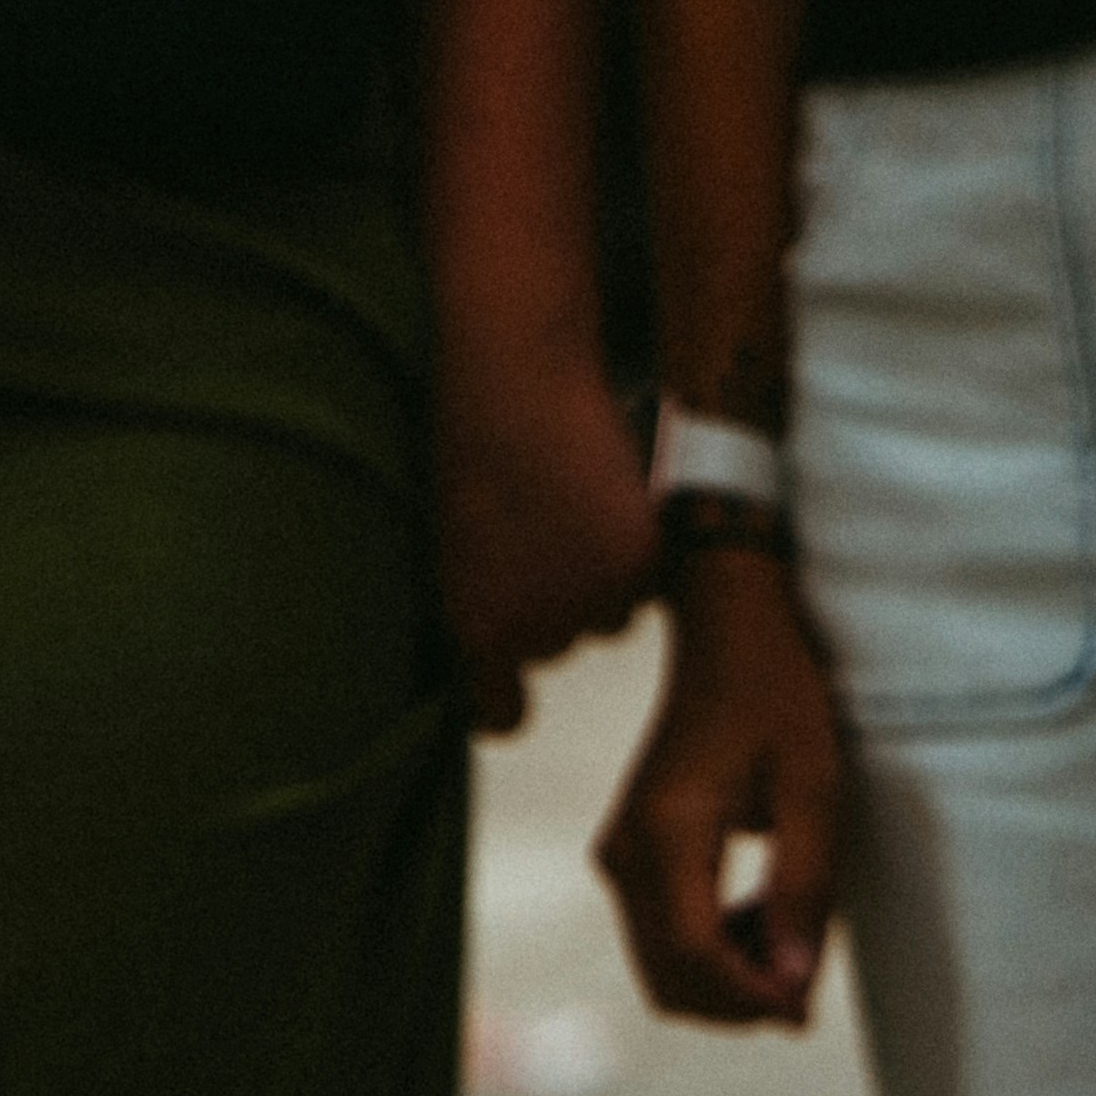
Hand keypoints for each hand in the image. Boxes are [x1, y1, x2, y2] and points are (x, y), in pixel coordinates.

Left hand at [432, 346, 655, 732]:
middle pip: (557, 647)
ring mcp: (592, 601)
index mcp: (474, 631)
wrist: (510, 379)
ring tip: (569, 506)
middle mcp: (535, 631)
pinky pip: (647, 585)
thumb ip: (475, 608)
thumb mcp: (447, 547)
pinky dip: (634, 549)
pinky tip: (606, 498)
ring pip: (607, 616)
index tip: (504, 685)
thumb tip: (503, 650)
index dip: (502, 697)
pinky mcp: (641, 565)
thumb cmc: (468, 449)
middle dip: (552, 604)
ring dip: (597, 577)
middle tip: (536, 532)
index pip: (501, 716)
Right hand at [592, 551, 852, 1027]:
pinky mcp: (626, 857)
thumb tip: (789, 985)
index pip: (695, 957)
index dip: (753, 999)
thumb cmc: (779, 701)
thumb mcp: (813, 791)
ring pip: (663, 971)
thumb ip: (801, 889)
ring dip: (727, 980)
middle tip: (807, 977)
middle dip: (740, 1002)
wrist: (728, 636)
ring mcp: (617, 856)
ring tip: (786, 932)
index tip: (808, 1009)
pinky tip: (757, 915)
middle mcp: (625, 852)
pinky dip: (710, 954)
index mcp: (667, 833)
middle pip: (671, 981)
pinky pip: (660, 940)